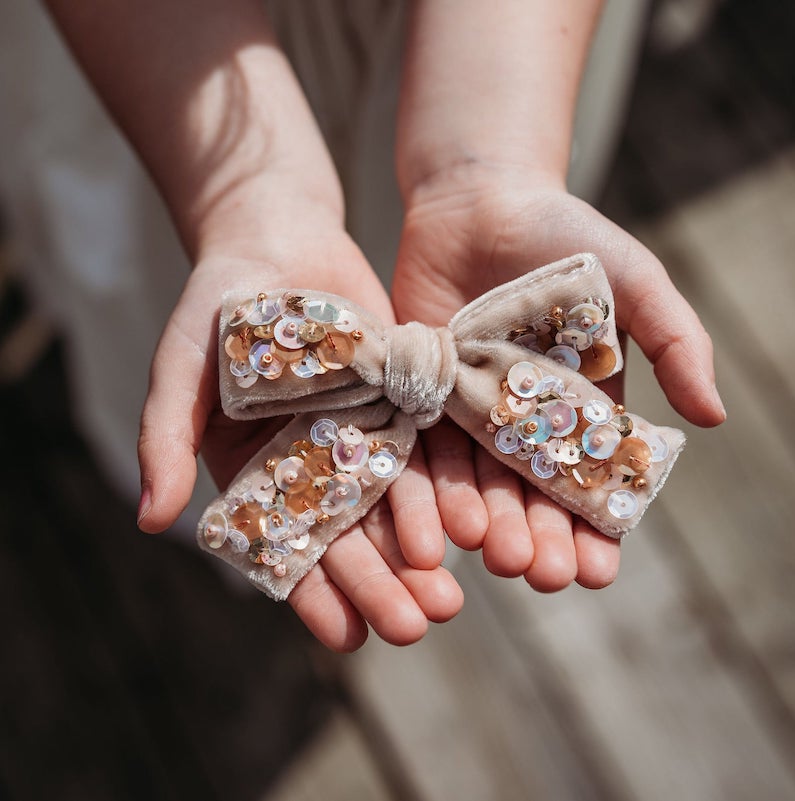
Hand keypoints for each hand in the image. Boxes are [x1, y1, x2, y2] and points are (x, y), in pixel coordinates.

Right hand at [137, 216, 462, 650]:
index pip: (285, 544)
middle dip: (380, 584)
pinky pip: (424, 450)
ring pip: (392, 505)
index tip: (345, 638)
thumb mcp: (182, 365)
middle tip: (417, 626)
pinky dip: (443, 489)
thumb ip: (166, 436)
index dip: (312, 593)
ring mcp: (359, 434)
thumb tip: (149, 520)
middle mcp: (311, 463)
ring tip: (450, 597)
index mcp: (256, 470)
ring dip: (419, 552)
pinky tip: (468, 526)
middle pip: (348, 535)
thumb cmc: (215, 301)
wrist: (276, 236)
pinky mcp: (400, 400)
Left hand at [392, 167, 724, 590]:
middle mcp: (522, 421)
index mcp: (578, 408)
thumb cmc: (566, 236)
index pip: (589, 481)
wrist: (480, 200)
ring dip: (483, 521)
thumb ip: (676, 342)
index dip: (595, 528)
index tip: (599, 570)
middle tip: (539, 574)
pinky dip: (429, 485)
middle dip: (535, 535)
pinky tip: (436, 521)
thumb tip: (714, 419)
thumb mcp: (634, 280)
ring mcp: (469, 411)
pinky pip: (423, 447)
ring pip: (474, 480)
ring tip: (490, 555)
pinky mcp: (422, 394)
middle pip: (528, 493)